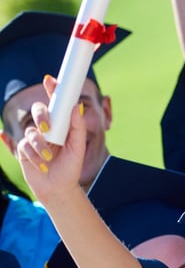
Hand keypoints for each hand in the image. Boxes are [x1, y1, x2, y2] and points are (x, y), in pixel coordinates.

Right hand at [17, 76, 86, 204]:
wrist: (59, 187)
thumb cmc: (71, 166)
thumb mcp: (78, 146)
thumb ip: (77, 126)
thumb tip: (77, 106)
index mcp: (61, 124)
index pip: (56, 103)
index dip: (52, 89)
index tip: (51, 79)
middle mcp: (46, 128)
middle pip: (38, 110)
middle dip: (42, 117)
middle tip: (47, 129)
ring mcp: (34, 138)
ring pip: (31, 132)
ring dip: (40, 147)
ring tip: (49, 159)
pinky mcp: (24, 150)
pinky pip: (24, 146)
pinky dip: (34, 156)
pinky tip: (34, 159)